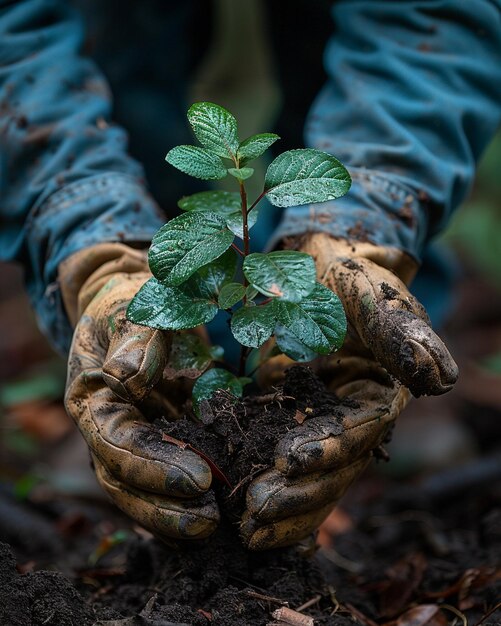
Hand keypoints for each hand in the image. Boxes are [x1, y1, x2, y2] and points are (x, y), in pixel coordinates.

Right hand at [62, 246, 218, 543]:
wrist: (135, 302)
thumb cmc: (132, 300)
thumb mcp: (131, 306)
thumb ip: (134, 337)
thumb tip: (129, 377)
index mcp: (93, 398)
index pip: (116, 442)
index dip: (151, 465)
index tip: (196, 479)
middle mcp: (108, 427)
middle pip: (124, 481)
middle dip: (162, 506)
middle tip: (208, 521)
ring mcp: (134, 436)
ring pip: (143, 489)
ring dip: (174, 513)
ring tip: (215, 526)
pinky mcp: (161, 436)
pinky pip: (169, 474)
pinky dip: (187, 497)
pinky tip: (220, 511)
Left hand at [241, 233, 457, 549]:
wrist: (314, 271)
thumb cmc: (345, 277)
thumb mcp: (370, 295)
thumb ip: (400, 333)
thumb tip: (441, 379)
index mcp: (379, 393)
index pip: (357, 432)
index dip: (327, 450)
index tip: (287, 461)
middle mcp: (353, 418)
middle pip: (331, 468)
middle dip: (297, 493)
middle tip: (254, 512)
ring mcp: (320, 423)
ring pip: (307, 475)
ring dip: (280, 504)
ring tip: (244, 528)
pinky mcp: (289, 421)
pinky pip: (277, 460)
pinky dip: (262, 484)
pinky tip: (236, 514)